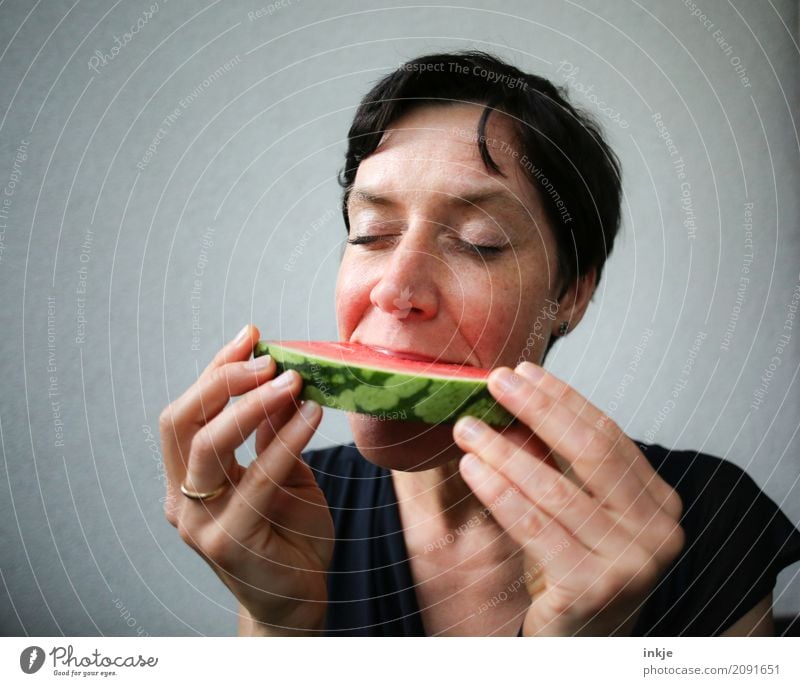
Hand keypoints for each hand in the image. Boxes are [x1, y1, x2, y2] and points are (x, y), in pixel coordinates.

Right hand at [159, 324, 332, 634]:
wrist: (300, 598)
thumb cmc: (289, 533)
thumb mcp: (280, 471)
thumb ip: (270, 432)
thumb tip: (280, 376)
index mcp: (186, 477)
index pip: (187, 411)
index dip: (216, 369)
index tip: (251, 335)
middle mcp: (180, 498)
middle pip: (181, 421)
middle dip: (223, 380)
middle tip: (268, 358)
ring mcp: (198, 523)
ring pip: (207, 446)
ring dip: (251, 405)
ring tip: (292, 380)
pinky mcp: (226, 542)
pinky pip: (256, 479)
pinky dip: (284, 441)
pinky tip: (310, 415)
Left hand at [452, 361, 684, 635]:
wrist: (579, 644)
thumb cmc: (575, 571)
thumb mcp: (584, 513)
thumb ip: (569, 466)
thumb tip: (522, 397)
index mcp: (659, 504)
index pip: (608, 436)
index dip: (563, 400)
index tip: (525, 371)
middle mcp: (657, 531)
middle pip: (590, 452)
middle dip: (538, 410)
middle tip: (497, 382)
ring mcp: (631, 562)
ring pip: (556, 489)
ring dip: (506, 450)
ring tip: (468, 426)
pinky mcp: (594, 588)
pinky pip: (535, 527)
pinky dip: (499, 492)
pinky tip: (472, 467)